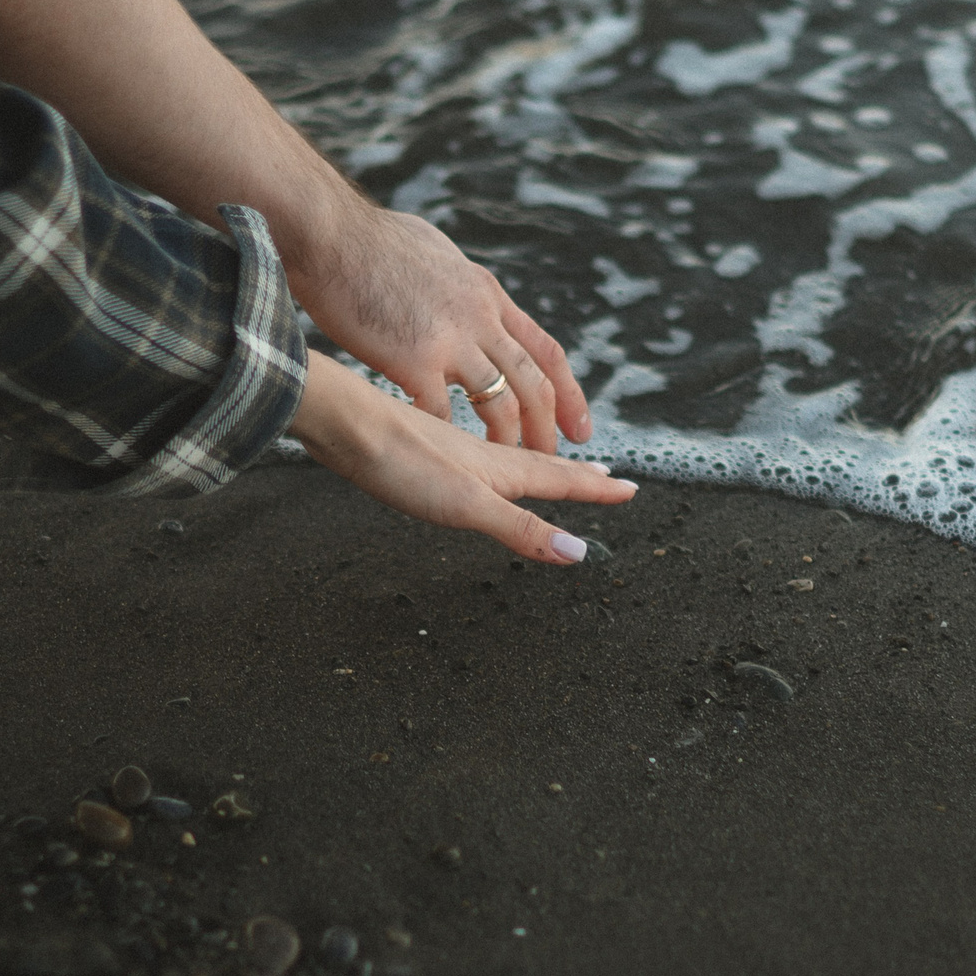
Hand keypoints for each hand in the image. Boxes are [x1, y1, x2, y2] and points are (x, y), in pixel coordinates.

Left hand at [288, 352, 633, 563]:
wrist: (346, 423)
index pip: (560, 479)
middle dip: (578, 476)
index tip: (629, 488)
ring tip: (555, 470)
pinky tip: (479, 464)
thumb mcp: (467, 505)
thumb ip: (520, 528)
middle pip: (541, 466)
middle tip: (607, 477)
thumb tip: (577, 551)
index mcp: (500, 469)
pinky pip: (478, 457)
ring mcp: (453, 450)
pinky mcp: (426, 448)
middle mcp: (483, 455)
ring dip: (540, 467)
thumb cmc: (402, 462)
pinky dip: (496, 463)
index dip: (595, 489)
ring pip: (510, 460)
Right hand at [289, 204, 592, 455]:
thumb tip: (452, 286)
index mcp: (486, 292)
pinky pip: (442, 412)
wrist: (331, 232)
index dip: (569, 392)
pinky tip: (437, 455)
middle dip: (549, 426)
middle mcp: (480, 316)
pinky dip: (443, 437)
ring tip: (505, 468)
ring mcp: (452, 338)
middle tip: (554, 458)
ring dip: (508, 439)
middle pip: (534, 382)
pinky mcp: (416, 358)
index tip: (578, 425)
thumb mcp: (434, 251)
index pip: (545, 349)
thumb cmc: (365, 238)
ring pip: (501, 401)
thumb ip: (452, 281)